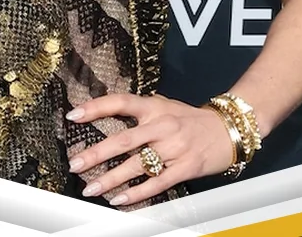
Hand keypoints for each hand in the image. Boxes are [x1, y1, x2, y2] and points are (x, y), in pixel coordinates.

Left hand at [65, 93, 233, 205]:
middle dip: (96, 154)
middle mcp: (162, 126)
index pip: (121, 102)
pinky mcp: (185, 168)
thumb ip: (140, 110)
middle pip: (123, 140)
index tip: (73, 115)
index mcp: (155, 107)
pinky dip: (137, 193)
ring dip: (111, 179)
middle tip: (75, 164)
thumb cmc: (191, 119)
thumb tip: (106, 113)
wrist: (228, 129)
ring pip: (137, 165)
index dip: (96, 107)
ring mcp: (174, 148)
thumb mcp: (166, 106)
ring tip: (91, 188)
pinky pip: (157, 183)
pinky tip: (119, 199)